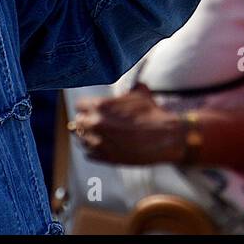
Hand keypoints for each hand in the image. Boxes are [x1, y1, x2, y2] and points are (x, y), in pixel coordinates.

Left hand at [70, 84, 185, 164]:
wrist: (165, 138)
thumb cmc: (153, 114)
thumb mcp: (140, 93)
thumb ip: (128, 88)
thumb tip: (130, 85)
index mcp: (101, 105)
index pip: (79, 105)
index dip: (86, 106)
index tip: (91, 109)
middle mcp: (96, 123)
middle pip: (78, 122)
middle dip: (86, 121)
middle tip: (95, 122)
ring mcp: (99, 142)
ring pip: (81, 140)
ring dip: (88, 136)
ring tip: (98, 135)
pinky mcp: (105, 158)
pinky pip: (88, 154)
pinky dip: (94, 150)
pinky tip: (104, 145)